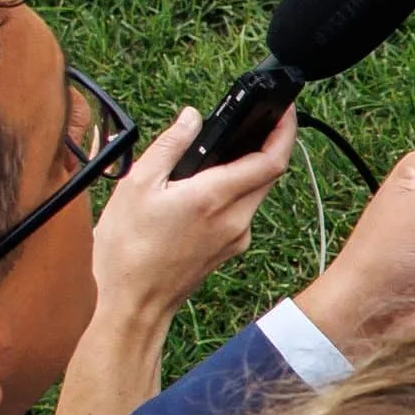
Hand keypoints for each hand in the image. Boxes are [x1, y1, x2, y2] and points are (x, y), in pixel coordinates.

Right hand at [85, 109, 291, 335]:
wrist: (134, 304)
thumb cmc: (128, 250)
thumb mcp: (137, 185)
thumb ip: (169, 145)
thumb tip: (192, 117)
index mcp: (214, 197)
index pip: (272, 159)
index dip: (285, 130)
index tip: (285, 110)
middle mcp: (235, 219)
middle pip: (270, 174)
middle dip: (268, 144)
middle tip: (257, 122)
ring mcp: (236, 237)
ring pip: (257, 193)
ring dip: (249, 169)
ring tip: (224, 152)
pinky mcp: (230, 250)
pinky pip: (243, 211)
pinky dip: (235, 192)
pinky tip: (207, 188)